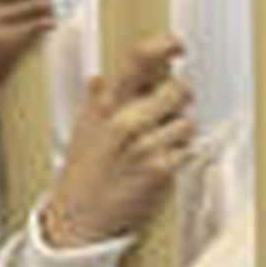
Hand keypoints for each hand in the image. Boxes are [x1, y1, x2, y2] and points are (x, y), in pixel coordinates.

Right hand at [41, 37, 194, 245]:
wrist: (77, 221)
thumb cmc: (82, 174)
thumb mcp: (82, 128)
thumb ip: (98, 100)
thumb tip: (102, 77)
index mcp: (104, 104)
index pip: (137, 59)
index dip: (163, 45)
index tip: (177, 45)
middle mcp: (124, 120)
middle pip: (178, 90)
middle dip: (178, 101)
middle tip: (164, 116)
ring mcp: (144, 145)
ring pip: (187, 122)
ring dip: (178, 134)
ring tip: (154, 148)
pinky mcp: (160, 170)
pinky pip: (188, 150)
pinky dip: (179, 158)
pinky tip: (158, 166)